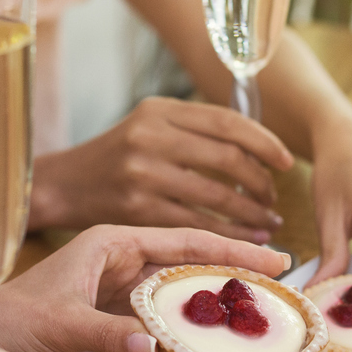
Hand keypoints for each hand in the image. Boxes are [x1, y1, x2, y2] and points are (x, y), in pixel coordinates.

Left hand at [0, 225, 292, 351]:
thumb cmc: (11, 322)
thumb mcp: (61, 323)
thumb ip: (108, 333)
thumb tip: (154, 347)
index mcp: (111, 243)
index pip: (183, 240)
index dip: (229, 246)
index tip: (268, 254)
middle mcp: (123, 261)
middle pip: (192, 260)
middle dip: (236, 266)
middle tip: (281, 275)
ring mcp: (124, 291)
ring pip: (184, 289)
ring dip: (220, 295)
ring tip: (262, 302)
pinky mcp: (122, 319)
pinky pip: (168, 318)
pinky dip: (195, 324)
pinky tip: (221, 331)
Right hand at [31, 97, 293, 241]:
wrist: (65, 184)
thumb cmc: (119, 157)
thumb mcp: (151, 126)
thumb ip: (195, 129)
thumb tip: (260, 147)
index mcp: (160, 111)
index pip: (228, 121)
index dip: (265, 143)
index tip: (286, 161)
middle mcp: (151, 137)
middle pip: (229, 159)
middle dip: (262, 184)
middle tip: (274, 200)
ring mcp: (143, 174)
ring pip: (218, 196)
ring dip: (252, 215)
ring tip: (268, 224)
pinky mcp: (137, 210)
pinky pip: (198, 225)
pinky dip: (229, 235)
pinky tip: (244, 240)